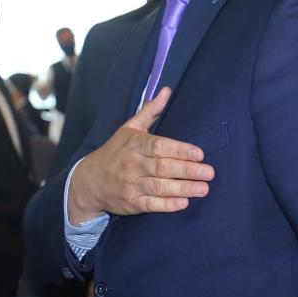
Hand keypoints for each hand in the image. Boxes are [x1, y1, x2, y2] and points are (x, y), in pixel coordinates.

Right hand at [67, 88, 213, 224]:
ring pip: (159, 187)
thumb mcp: (128, 129)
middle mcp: (132, 164)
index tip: (198, 154)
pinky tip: (183, 203)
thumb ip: (150, 111)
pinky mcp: (130, 203)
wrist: (88, 182)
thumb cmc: (114, 152)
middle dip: (187, 170)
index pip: (158, 147)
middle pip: (162, 167)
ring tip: (203, 189)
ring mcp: (130, 185)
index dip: (179, 150)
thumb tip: (167, 91)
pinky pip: (150, 204)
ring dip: (183, 188)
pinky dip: (167, 205)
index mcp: (134, 144)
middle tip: (209, 172)